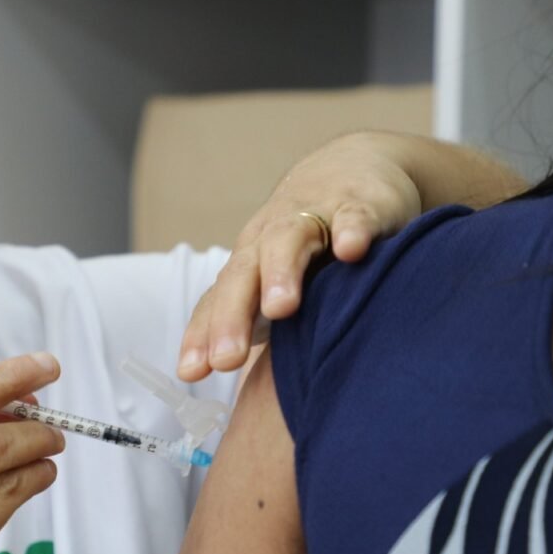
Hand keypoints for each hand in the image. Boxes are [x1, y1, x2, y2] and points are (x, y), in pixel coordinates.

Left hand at [177, 131, 423, 380]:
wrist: (353, 166)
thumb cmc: (309, 242)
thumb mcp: (279, 282)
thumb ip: (259, 327)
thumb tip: (234, 386)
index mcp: (250, 265)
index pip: (220, 301)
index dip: (204, 334)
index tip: (192, 372)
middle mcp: (271, 240)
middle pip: (244, 275)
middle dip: (232, 317)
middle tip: (226, 359)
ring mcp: (314, 218)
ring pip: (288, 242)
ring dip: (282, 272)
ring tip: (280, 308)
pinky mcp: (360, 203)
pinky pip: (353, 215)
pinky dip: (351, 230)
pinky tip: (352, 250)